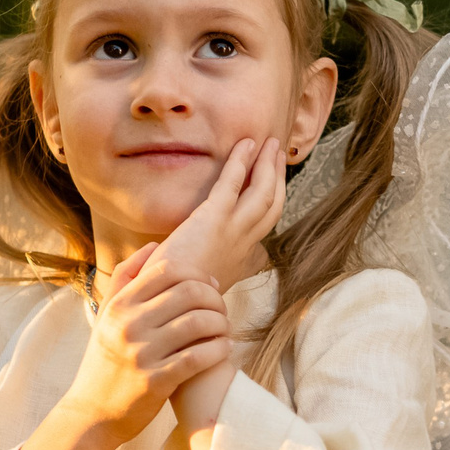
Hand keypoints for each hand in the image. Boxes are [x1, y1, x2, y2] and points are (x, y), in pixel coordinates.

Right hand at [59, 243, 230, 438]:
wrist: (92, 413)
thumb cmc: (106, 360)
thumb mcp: (107, 316)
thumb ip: (125, 279)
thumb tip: (154, 245)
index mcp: (119, 305)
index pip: (168, 269)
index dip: (198, 273)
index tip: (211, 285)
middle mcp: (128, 325)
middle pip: (189, 292)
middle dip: (215, 297)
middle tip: (222, 309)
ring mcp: (142, 353)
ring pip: (199, 322)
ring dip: (221, 323)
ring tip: (224, 329)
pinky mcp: (156, 381)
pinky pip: (199, 356)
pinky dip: (219, 349)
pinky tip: (224, 348)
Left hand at [149, 136, 287, 293]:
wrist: (171, 306)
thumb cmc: (176, 299)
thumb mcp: (199, 290)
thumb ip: (206, 279)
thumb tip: (211, 279)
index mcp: (239, 263)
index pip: (263, 232)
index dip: (272, 209)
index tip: (273, 191)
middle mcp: (243, 245)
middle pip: (272, 206)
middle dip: (278, 178)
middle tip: (278, 155)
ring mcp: (232, 230)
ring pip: (263, 192)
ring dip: (269, 165)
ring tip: (271, 143)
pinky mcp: (214, 218)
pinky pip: (233, 183)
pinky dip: (242, 161)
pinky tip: (246, 143)